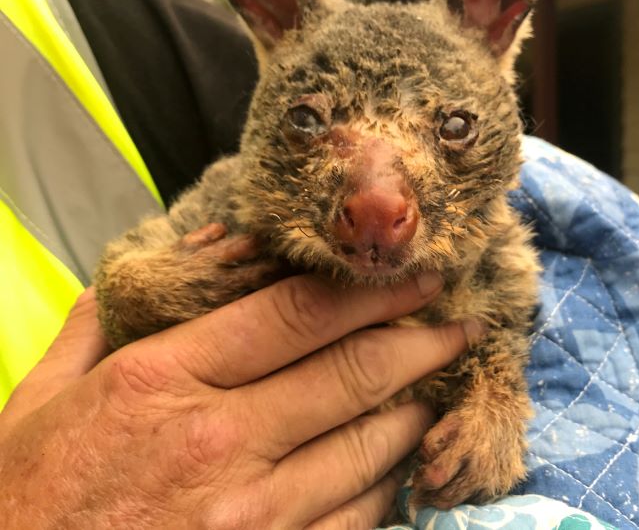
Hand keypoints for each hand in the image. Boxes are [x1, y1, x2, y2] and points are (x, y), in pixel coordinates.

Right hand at [0, 271, 473, 527]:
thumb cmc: (25, 505)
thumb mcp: (39, 403)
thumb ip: (97, 326)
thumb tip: (146, 271)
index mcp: (162, 382)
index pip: (295, 315)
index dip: (368, 291)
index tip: (413, 278)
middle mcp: (218, 442)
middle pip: (350, 372)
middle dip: (418, 340)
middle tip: (456, 321)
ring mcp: (250, 514)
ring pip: (366, 445)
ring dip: (413, 407)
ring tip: (436, 382)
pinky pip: (354, 516)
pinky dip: (387, 481)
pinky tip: (399, 458)